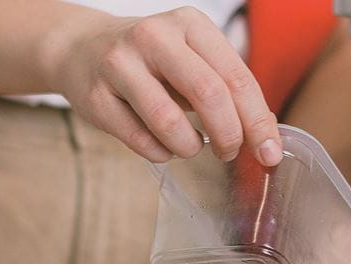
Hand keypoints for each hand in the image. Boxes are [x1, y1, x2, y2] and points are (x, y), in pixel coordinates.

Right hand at [46, 7, 282, 165]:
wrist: (82, 49)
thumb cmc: (150, 61)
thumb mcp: (191, 58)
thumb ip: (226, 88)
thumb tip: (266, 133)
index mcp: (190, 24)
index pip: (236, 76)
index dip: (256, 120)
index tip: (268, 152)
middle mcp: (155, 37)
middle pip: (208, 93)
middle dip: (228, 134)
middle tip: (229, 153)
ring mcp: (120, 65)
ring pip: (168, 120)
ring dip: (189, 145)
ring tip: (191, 147)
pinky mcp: (96, 96)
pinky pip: (138, 139)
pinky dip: (159, 152)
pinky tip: (162, 147)